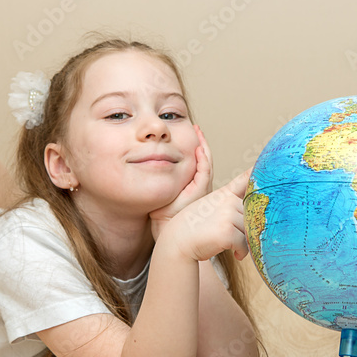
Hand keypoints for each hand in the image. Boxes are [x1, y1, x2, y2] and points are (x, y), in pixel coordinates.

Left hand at [150, 125, 212, 239]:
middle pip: (204, 159)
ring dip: (203, 146)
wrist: (165, 228)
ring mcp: (202, 188)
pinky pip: (204, 170)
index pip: (197, 162)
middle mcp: (200, 185)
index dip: (195, 148)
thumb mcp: (162, 191)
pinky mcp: (200, 190)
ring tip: (198, 132)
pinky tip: (198, 147)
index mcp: (192, 185)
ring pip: (206, 162)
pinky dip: (202, 158)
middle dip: (201, 142)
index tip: (191, 134)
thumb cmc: (161, 214)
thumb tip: (150, 162)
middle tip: (196, 128)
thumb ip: (161, 177)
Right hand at [163, 166, 252, 261]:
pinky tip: (235, 254)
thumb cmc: (195, 227)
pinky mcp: (227, 231)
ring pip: (249, 232)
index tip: (270, 160)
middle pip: (252, 218)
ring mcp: (228, 215)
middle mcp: (228, 201)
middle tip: (232, 237)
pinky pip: (244, 245)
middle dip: (246, 230)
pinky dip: (241, 252)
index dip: (258, 172)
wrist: (178, 241)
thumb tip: (255, 215)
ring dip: (243, 243)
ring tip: (229, 245)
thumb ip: (231, 206)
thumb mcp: (211, 207)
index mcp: (225, 194)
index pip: (245, 179)